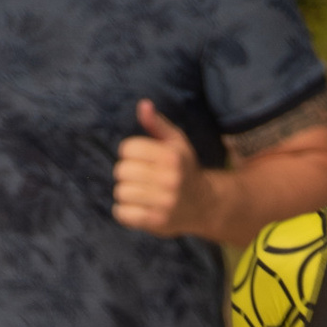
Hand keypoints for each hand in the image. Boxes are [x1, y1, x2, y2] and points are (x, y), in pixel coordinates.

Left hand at [113, 98, 216, 238]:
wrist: (205, 205)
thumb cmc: (184, 169)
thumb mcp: (176, 143)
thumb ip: (157, 124)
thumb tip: (143, 105)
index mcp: (172, 156)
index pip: (127, 148)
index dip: (129, 153)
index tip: (139, 159)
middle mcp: (170, 179)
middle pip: (122, 170)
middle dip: (126, 174)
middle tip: (138, 178)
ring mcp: (165, 202)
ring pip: (121, 192)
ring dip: (125, 193)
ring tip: (139, 193)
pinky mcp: (158, 222)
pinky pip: (122, 213)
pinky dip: (124, 211)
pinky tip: (136, 208)